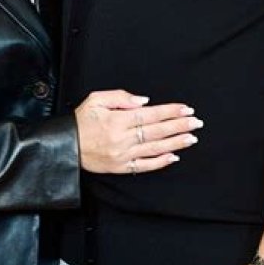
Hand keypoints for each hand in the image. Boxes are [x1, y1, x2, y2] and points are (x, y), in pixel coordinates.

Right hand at [75, 90, 201, 173]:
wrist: (66, 146)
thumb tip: (144, 101)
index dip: (170, 112)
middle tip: (196, 122)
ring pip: (155, 149)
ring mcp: (123, 155)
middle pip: (156, 131)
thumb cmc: (81, 121)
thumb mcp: (95, 100)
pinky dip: (160, 162)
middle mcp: (122, 138)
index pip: (150, 114)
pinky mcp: (121, 167)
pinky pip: (144, 166)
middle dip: (178, 126)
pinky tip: (174, 156)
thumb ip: (120, 97)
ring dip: (175, 143)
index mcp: (117, 120)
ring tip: (192, 138)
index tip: (186, 109)